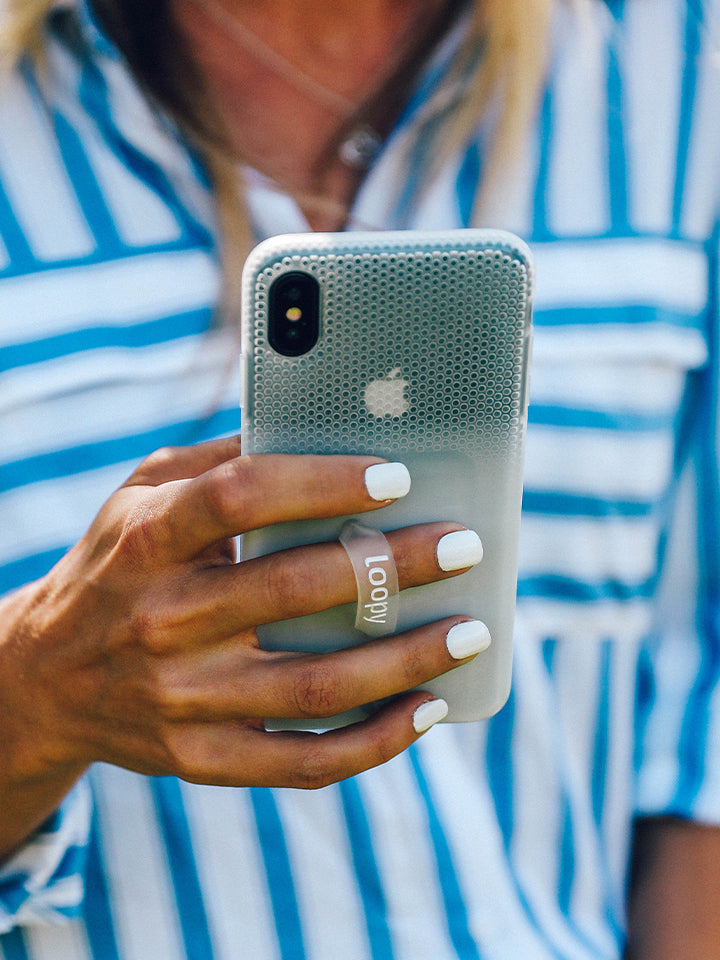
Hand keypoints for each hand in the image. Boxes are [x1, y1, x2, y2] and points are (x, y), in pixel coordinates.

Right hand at [0, 436, 483, 850]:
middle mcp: (164, 621)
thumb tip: (316, 432)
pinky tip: (427, 710)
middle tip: (463, 546)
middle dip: (396, 565)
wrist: (45, 677)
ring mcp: (184, 699)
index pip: (243, 496)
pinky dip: (377, 742)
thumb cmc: (115, 566)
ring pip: (317, 685)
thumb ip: (216, 463)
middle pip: (298, 589)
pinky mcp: (202, 758)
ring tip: (470, 630)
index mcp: (149, 541)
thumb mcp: (138, 496)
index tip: (397, 476)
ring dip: (409, 659)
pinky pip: (303, 761)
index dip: (325, 482)